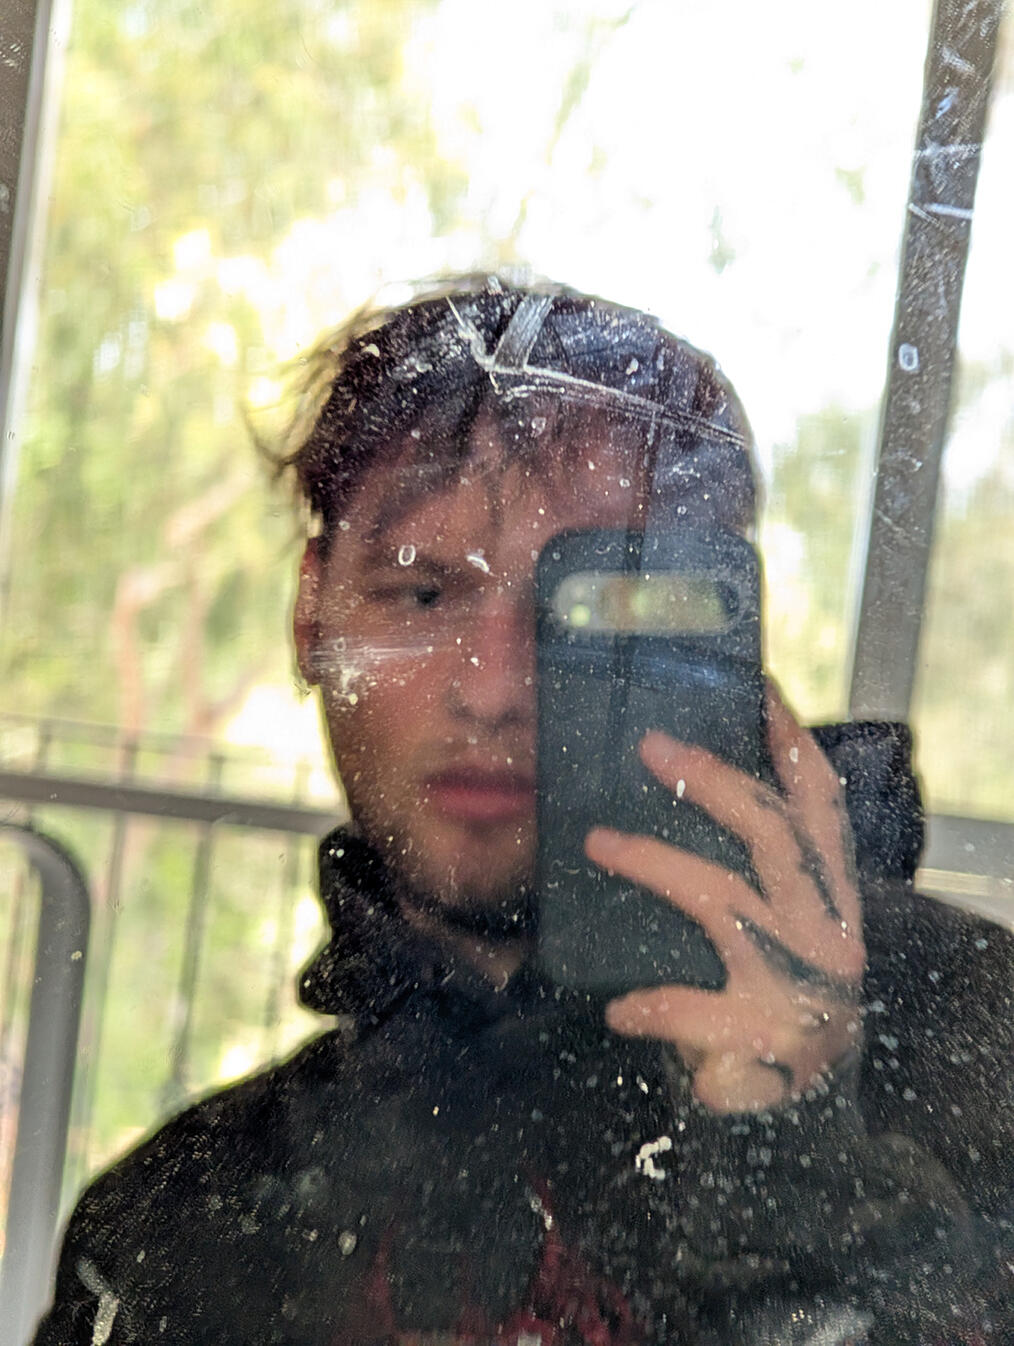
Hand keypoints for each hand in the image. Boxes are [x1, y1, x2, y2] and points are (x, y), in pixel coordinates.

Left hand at [587, 686, 864, 1113]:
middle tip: (650, 745)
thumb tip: (674, 791)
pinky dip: (651, 1005)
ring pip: (722, 900)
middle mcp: (825, 929)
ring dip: (653, 861)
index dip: (792, 744)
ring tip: (596, 840)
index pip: (819, 804)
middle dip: (712, 780)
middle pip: (771, 832)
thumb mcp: (783, 932)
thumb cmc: (777, 1001)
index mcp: (829, 895)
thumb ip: (753, 875)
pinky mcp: (767, 1037)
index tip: (757, 688)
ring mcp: (801, 981)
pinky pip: (693, 1007)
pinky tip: (617, 1009)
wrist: (804, 1119)